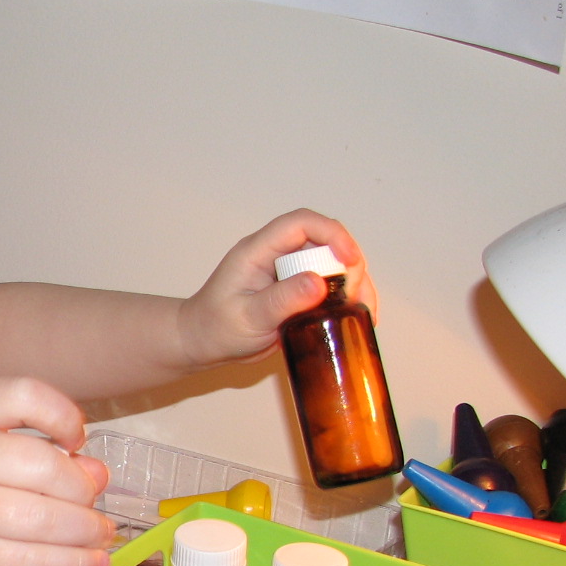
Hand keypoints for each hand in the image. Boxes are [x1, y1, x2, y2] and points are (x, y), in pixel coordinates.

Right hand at [0, 376, 114, 565]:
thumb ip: (29, 447)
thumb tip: (97, 472)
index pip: (21, 394)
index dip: (62, 414)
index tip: (77, 438)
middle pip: (41, 467)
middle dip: (82, 490)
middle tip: (94, 504)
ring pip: (36, 519)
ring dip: (83, 531)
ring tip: (100, 536)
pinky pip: (22, 561)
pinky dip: (66, 563)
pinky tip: (89, 563)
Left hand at [177, 208, 374, 368]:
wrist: (202, 342)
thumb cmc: (215, 327)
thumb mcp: (248, 317)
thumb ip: (281, 300)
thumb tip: (318, 283)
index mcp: (258, 251)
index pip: (301, 224)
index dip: (332, 234)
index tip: (350, 260)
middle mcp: (276, 255)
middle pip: (325, 243)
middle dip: (349, 265)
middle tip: (356, 297)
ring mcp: (288, 272)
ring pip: (333, 265)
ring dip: (353, 284)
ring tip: (363, 311)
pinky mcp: (297, 290)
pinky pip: (329, 286)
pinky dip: (346, 299)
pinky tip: (355, 317)